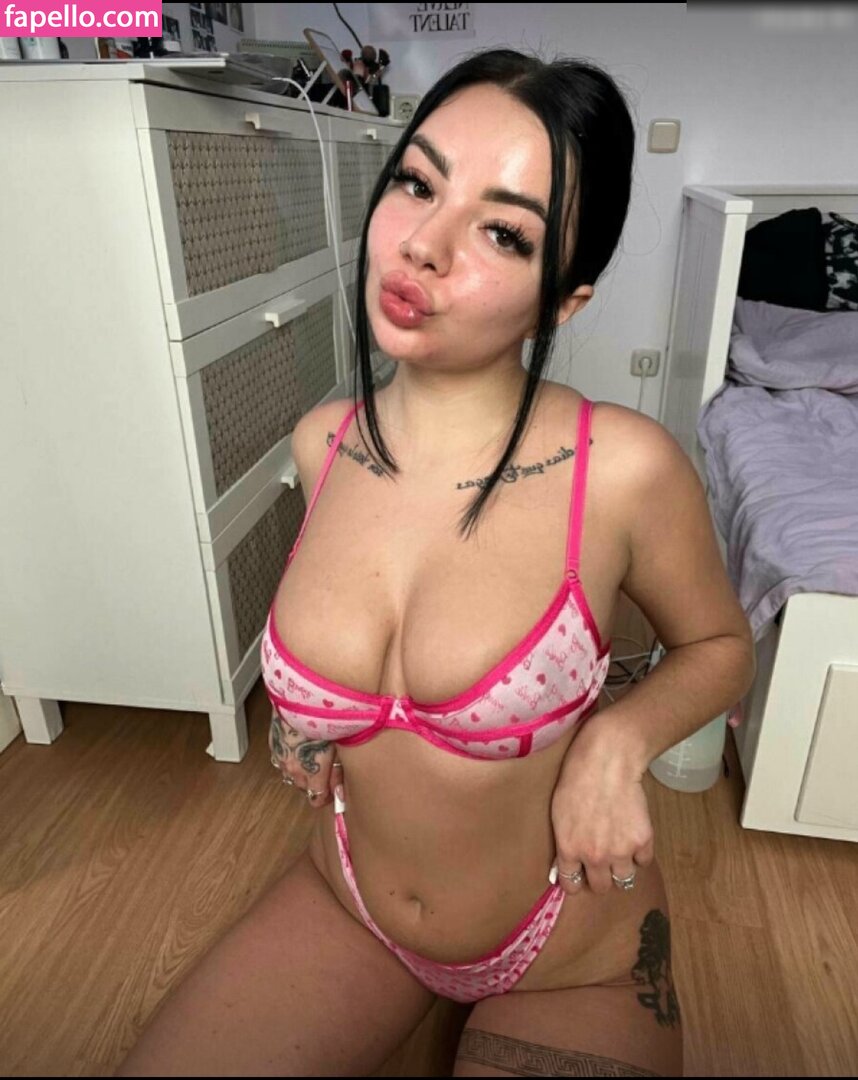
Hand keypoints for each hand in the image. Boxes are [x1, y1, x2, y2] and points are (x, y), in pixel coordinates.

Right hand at [268, 710, 343, 808]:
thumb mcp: (340, 747)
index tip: (334, 790)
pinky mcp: (273, 742)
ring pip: (291, 773)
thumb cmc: (324, 717)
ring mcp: (281, 755)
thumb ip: (339, 771)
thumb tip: (339, 787)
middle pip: (304, 787)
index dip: (327, 795)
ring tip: (313, 754)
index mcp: (311, 773)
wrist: (301, 695)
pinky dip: (291, 756)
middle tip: (328, 768)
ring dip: (301, 770)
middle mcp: (293, 768)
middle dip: (316, 782)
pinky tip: (300, 745)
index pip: (317, 798)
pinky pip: (282, 758)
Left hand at [549, 731, 654, 895]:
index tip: (579, 876)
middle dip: (600, 877)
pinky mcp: (642, 841)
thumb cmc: (577, 778)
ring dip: (622, 867)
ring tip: (620, 848)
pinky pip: (644, 861)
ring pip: (625, 880)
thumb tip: (565, 864)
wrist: (607, 761)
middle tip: (602, 861)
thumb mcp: (559, 812)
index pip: (571, 884)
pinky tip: (633, 834)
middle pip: (601, 887)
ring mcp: (620, 852)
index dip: (575, 881)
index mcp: (569, 849)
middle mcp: (594, 857)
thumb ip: (564, 842)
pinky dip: (640, 852)